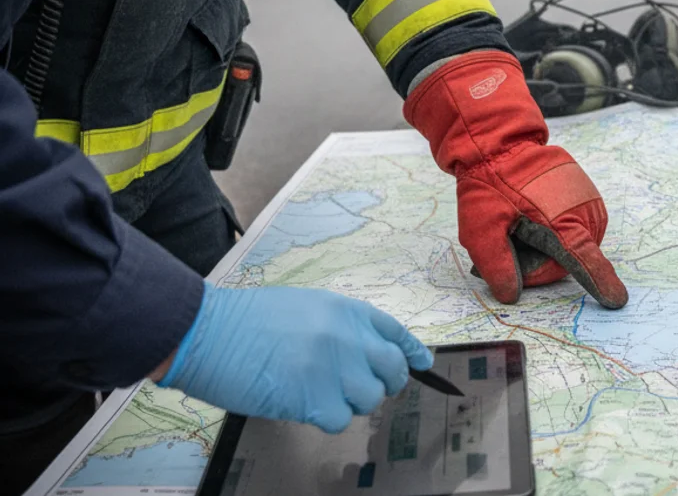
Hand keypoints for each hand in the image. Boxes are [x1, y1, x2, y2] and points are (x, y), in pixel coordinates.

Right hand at [159, 285, 432, 432]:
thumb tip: (367, 355)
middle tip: (360, 387)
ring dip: (349, 402)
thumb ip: (341, 327)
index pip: (395, 333)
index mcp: (347, 310)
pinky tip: (301, 403)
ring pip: (369, 399)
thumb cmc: (247, 320)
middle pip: (393, 369)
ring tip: (317, 391)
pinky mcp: (315, 398)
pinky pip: (340, 419)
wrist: (208, 331)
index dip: (411, 351)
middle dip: (384, 382)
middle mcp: (349, 336)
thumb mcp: (306, 306)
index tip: (421, 363)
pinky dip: (324, 417)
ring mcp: (334, 367)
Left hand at [404, 51, 627, 308]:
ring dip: (550, 244)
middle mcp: (582, 211)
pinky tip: (536, 213)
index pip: (584, 260)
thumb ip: (496, 265)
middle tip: (512, 239)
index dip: (600, 282)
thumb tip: (512, 295)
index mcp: (559, 222)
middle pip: (570, 259)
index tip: (617, 299)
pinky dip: (558, 228)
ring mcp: (588, 199)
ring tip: (523, 222)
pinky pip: (577, 225)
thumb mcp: (480, 229)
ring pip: (574, 243)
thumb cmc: (489, 186)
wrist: (501, 143)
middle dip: (541, 261)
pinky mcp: (587, 193)